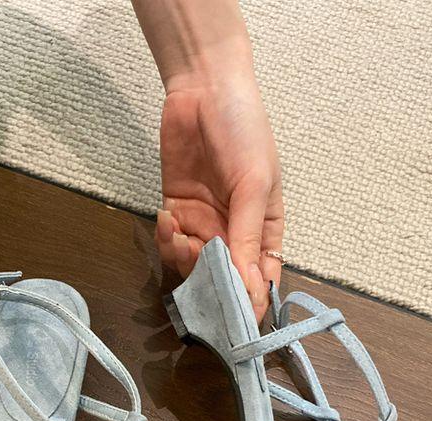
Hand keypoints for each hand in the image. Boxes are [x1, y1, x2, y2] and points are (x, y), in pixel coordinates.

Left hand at [155, 73, 284, 321]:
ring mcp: (203, 225)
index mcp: (265, 230)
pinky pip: (170, 243)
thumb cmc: (244, 130)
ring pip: (192, 268)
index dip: (252, 302)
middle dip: (212, 287)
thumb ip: (247, 238)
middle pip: (224, 280)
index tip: (241, 320)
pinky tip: (168, 220)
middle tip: (203, 281)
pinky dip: (167, 240)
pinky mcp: (177, 213)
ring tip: (183, 238)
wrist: (205, 89)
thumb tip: (250, 288)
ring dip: (185, 262)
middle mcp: (234, 234)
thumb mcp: (254, 185)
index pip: (261, 279)